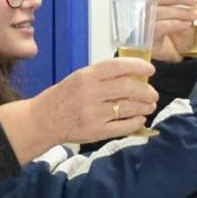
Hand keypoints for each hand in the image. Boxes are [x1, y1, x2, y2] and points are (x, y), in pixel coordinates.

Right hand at [38, 57, 158, 141]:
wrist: (43, 120)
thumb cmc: (63, 97)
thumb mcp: (79, 78)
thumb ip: (103, 76)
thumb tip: (133, 75)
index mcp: (87, 76)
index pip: (119, 66)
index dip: (138, 66)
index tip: (150, 70)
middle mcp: (91, 93)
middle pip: (129, 88)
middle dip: (146, 91)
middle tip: (153, 94)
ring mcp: (94, 114)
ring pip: (129, 107)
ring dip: (144, 106)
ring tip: (149, 106)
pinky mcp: (96, 131)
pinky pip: (124, 126)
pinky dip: (136, 122)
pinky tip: (140, 119)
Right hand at [149, 0, 196, 61]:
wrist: (176, 55)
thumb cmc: (181, 34)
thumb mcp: (192, 18)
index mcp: (159, 1)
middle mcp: (150, 9)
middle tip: (195, 0)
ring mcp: (147, 22)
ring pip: (159, 11)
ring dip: (180, 11)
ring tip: (195, 15)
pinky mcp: (148, 37)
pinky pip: (158, 27)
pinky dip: (174, 23)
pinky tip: (186, 24)